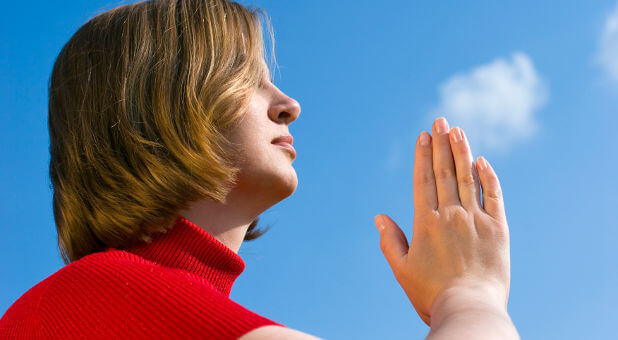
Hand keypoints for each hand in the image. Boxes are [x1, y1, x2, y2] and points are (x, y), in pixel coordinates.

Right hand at [374, 117, 510, 325]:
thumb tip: (378, 217)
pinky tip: (483, 161)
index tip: (423, 135)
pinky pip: (494, 196)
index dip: (422, 155)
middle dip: (441, 144)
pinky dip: (488, 177)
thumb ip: (390, 241)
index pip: (423, 180)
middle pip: (445, 172)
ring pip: (468, 177)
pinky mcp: (498, 229)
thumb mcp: (402, 269)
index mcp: (426, 223)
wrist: (469, 309)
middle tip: (439, 120)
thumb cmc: (431, 294)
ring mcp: (476, 220)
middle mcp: (451, 215)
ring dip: (462, 151)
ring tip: (457, 130)